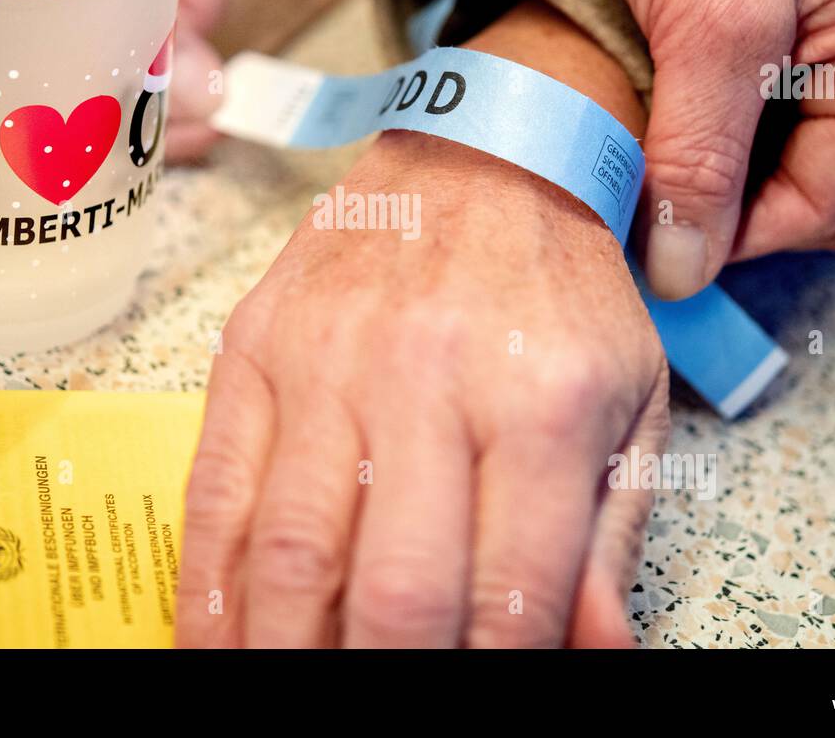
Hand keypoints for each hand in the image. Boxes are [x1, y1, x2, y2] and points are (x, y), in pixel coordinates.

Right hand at [178, 2, 669, 646]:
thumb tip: (593, 651)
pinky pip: (215, 488)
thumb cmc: (564, 289)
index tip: (471, 699)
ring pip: (289, 552)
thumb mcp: (627, 403)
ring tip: (292, 692)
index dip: (490, 674)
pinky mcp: (255, 346)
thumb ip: (608, 536)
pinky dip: (206, 588)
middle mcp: (428, 380)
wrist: (487, 153)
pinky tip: (215, 643)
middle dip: (384, 677)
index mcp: (541, 403)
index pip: (508, 596)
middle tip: (373, 707)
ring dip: (285, 650)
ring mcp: (327, 360)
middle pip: (391, 590)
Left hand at [487, 0, 834, 297]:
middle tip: (658, 219)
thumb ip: (705, 157)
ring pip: (777, 170)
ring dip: (713, 191)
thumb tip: (688, 267)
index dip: (742, 239)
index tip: (661, 252)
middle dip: (741, 221)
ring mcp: (805, 46)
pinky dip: (691, 153)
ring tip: (644, 176)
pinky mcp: (746, 41)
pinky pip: (737, 132)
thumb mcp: (709, 27)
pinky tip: (642, 140)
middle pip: (821, 196)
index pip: (832, 202)